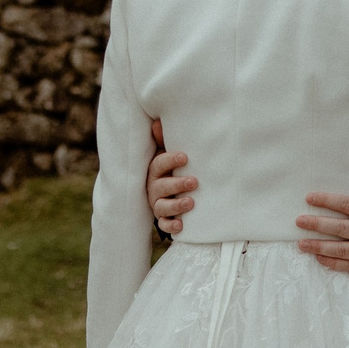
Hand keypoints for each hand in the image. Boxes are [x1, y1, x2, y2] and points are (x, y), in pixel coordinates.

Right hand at [147, 117, 194, 234]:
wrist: (173, 190)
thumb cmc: (174, 167)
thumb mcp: (170, 152)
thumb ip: (165, 139)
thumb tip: (157, 121)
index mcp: (155, 170)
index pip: (158, 164)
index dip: (170, 160)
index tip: (185, 157)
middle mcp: (154, 188)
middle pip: (160, 186)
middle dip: (176, 184)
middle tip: (194, 181)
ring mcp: (158, 204)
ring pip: (161, 206)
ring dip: (175, 205)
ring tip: (191, 202)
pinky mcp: (164, 219)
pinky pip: (164, 225)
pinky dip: (171, 226)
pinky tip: (181, 225)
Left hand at [297, 160, 348, 273]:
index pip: (348, 205)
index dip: (328, 201)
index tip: (310, 198)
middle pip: (341, 228)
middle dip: (318, 224)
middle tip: (299, 221)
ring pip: (343, 249)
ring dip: (320, 246)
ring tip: (302, 244)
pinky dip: (335, 264)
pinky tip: (320, 259)